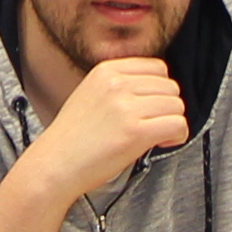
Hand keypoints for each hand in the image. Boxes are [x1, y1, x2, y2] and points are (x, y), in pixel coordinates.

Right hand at [27, 56, 190, 208]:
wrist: (54, 164)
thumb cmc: (73, 138)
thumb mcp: (91, 94)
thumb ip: (120, 85)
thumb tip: (157, 90)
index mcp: (106, 70)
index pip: (157, 67)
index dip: (160, 90)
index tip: (151, 106)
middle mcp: (117, 84)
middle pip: (170, 87)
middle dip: (167, 108)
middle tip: (153, 125)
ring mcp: (126, 107)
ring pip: (177, 106)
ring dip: (173, 123)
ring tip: (155, 136)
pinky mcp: (135, 132)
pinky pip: (178, 125)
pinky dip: (177, 136)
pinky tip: (161, 143)